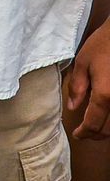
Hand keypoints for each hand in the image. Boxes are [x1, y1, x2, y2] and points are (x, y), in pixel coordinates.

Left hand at [67, 19, 109, 138]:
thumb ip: (77, 87)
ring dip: (107, 130)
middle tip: (84, 133)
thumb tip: (73, 107)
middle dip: (95, 135)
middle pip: (109, 130)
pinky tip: (106, 116)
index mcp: (104, 95)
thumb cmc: (103, 45)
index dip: (84, 133)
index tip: (77, 134)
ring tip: (95, 127)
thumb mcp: (83, 63)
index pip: (93, 124)